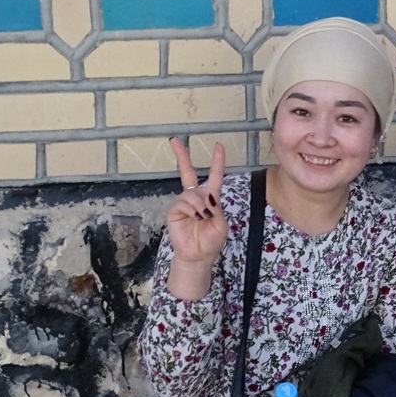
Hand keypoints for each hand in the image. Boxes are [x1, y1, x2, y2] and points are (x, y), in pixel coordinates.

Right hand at [165, 137, 226, 299]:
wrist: (198, 255)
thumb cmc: (211, 241)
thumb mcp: (221, 224)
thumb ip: (216, 209)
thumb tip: (205, 199)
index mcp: (211, 199)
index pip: (214, 177)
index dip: (217, 162)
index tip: (218, 146)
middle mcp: (196, 198)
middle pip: (188, 172)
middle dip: (182, 156)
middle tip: (174, 141)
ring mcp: (184, 203)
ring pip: (191, 193)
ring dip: (200, 204)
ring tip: (204, 217)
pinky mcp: (175, 211)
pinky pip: (183, 203)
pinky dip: (193, 209)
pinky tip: (197, 217)